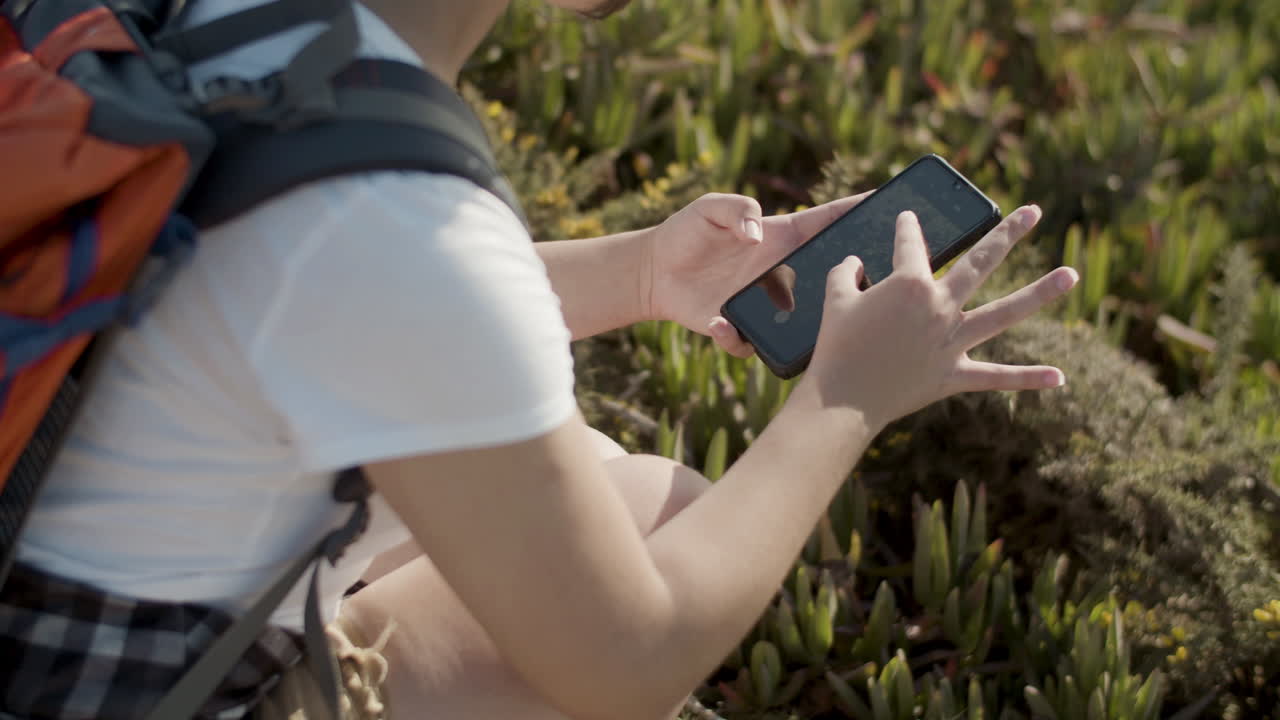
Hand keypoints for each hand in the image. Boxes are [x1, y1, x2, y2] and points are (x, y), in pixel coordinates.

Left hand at [644, 192, 871, 356]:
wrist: (653, 270)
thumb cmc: (686, 232)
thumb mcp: (709, 207)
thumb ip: (736, 208)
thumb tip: (755, 235)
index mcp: (781, 238)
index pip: (828, 222)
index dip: (860, 213)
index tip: (893, 207)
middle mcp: (781, 273)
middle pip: (829, 276)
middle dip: (853, 280)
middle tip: (865, 282)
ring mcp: (764, 304)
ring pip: (802, 323)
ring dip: (804, 327)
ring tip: (790, 321)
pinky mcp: (739, 327)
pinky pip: (750, 345)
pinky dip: (736, 340)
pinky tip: (718, 324)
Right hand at [807, 206, 1077, 428]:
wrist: (842, 400)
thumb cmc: (837, 347)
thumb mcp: (834, 300)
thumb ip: (845, 274)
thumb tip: (854, 263)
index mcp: (909, 283)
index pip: (911, 246)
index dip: (907, 229)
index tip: (907, 219)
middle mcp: (939, 306)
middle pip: (981, 262)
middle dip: (1008, 233)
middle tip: (1034, 211)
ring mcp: (951, 341)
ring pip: (1004, 313)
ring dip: (1040, 293)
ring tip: (1071, 275)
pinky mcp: (954, 374)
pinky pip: (996, 376)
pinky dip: (1027, 378)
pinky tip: (1059, 377)